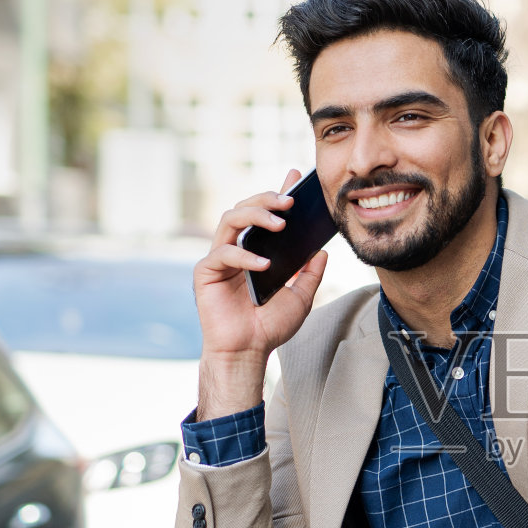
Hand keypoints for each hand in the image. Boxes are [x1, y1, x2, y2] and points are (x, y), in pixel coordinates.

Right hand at [193, 170, 327, 417]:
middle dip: (266, 199)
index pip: (264, 213)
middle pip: (244, 208)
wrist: (249, 352)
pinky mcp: (205, 273)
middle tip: (290, 201)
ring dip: (255, 215)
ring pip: (229, 219)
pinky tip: (264, 265)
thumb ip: (311, 274)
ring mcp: (218, 258)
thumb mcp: (301, 297)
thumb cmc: (269, 327)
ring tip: (279, 224)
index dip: (276, 191)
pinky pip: (222, 254)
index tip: (294, 175)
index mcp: (255, 250)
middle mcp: (235, 248)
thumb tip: (322, 251)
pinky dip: (244, 256)